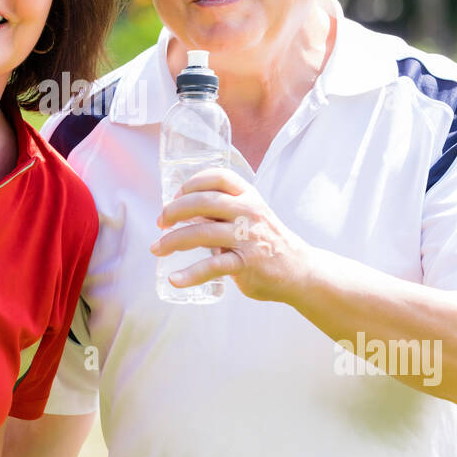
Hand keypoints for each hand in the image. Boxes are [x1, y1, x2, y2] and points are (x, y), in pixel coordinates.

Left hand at [151, 167, 312, 301]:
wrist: (299, 270)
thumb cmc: (267, 241)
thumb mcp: (250, 216)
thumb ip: (222, 212)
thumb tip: (183, 211)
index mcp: (248, 196)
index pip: (218, 176)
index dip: (192, 183)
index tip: (176, 195)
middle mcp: (248, 212)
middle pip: (203, 201)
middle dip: (174, 211)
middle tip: (160, 222)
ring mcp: (247, 238)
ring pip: (201, 234)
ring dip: (172, 242)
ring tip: (157, 249)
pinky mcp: (246, 264)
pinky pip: (212, 267)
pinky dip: (190, 275)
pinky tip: (174, 280)